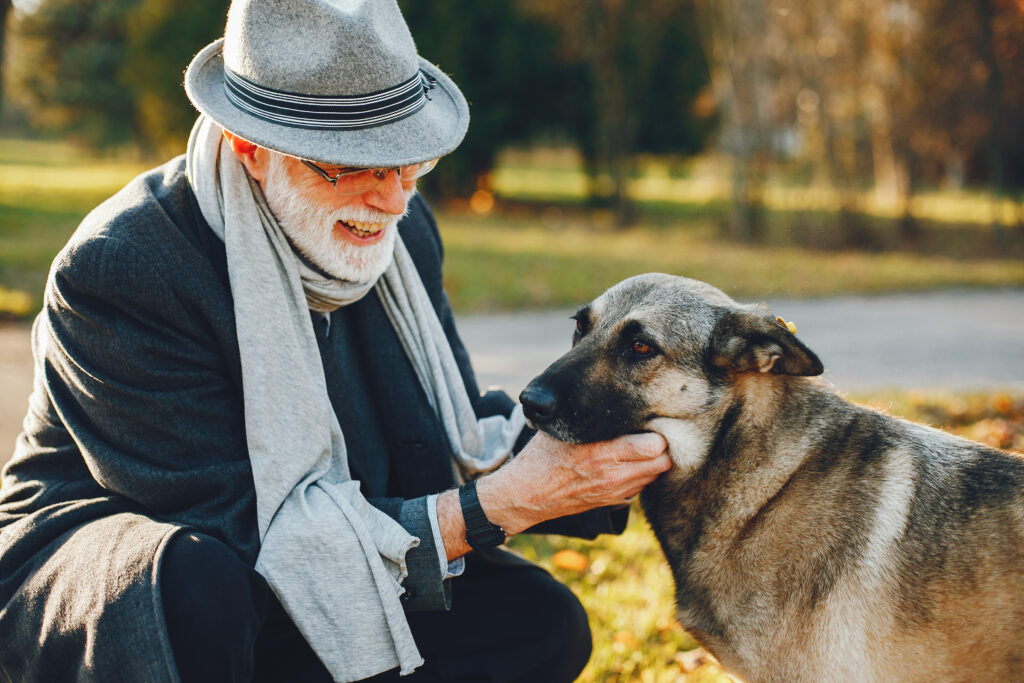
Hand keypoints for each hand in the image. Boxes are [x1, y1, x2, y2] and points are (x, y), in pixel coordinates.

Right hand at [475, 431, 670, 534]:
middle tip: (651, 434)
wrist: (526, 493)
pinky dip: (641, 476)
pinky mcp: (612, 502)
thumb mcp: (563, 428)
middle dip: (661, 447)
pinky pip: (641, 488)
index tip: (650, 421)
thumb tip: (608, 392)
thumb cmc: (542, 455)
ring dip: (653, 462)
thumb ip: (589, 415)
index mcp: (603, 452)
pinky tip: (629, 465)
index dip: (657, 432)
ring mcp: (614, 491)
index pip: (653, 445)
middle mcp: (613, 474)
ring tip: (642, 449)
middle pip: (661, 461)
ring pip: (655, 476)